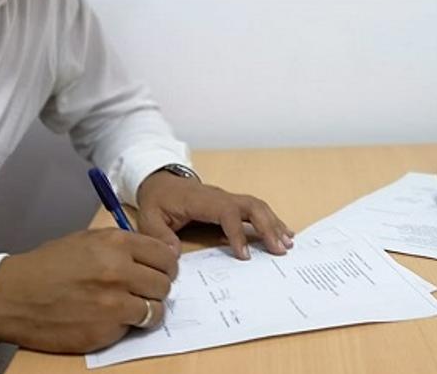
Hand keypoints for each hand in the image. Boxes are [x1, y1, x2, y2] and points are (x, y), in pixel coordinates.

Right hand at [0, 228, 177, 352]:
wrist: (13, 296)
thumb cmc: (48, 266)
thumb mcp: (86, 241)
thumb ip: (122, 245)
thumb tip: (156, 252)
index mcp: (116, 243)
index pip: (165, 254)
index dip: (166, 264)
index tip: (161, 270)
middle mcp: (119, 271)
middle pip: (164, 282)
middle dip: (157, 287)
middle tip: (145, 291)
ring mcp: (113, 303)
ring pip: (155, 308)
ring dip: (147, 309)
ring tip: (131, 307)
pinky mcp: (105, 330)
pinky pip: (133, 328)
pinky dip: (127, 325)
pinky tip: (111, 319)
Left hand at [136, 171, 293, 259]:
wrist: (160, 180)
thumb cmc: (157, 200)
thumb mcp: (149, 218)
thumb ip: (159, 236)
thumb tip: (173, 255)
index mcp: (201, 200)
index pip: (227, 212)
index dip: (238, 233)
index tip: (245, 256)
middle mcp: (220, 196)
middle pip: (251, 205)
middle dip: (267, 227)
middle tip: (280, 250)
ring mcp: (227, 198)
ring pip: (257, 206)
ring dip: (274, 224)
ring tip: (287, 244)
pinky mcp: (230, 202)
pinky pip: (255, 208)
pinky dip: (271, 220)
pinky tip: (283, 233)